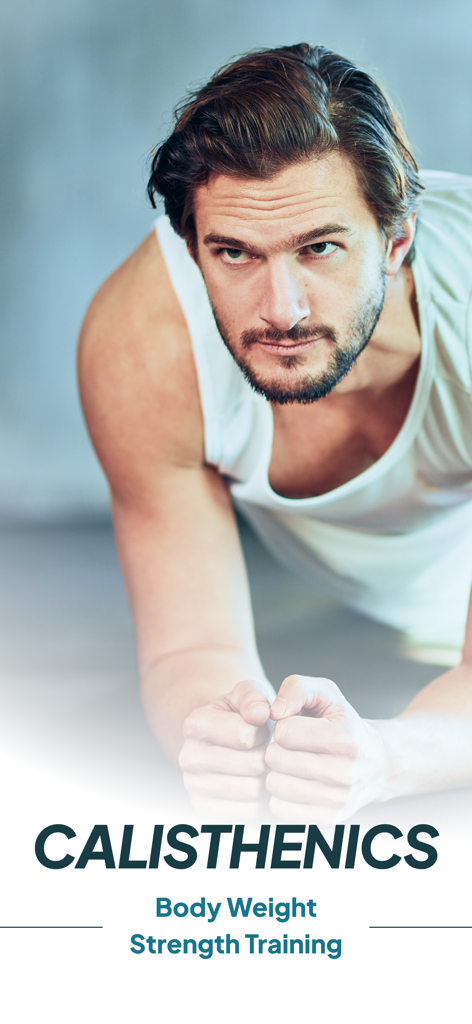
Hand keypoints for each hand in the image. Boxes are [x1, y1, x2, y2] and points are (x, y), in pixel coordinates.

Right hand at [179, 680, 271, 817]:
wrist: (224, 741)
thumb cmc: (241, 716)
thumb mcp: (246, 694)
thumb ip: (253, 696)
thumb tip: (259, 713)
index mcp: (195, 724)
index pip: (246, 735)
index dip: (262, 732)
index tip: (258, 729)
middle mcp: (188, 756)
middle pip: (252, 764)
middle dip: (265, 756)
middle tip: (260, 750)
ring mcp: (193, 785)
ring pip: (252, 790)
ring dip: (264, 778)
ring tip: (257, 766)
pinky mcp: (205, 809)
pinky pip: (250, 811)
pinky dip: (259, 800)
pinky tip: (252, 783)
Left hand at [265, 675, 387, 822]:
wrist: (378, 763)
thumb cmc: (344, 724)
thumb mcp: (327, 694)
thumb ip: (298, 688)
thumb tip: (274, 711)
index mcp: (344, 739)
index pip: (284, 731)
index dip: (284, 725)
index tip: (298, 727)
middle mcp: (343, 773)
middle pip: (275, 758)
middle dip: (278, 748)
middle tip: (292, 747)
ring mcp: (337, 800)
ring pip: (274, 785)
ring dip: (278, 772)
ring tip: (293, 764)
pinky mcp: (328, 819)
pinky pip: (279, 809)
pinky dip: (281, 795)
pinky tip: (296, 783)